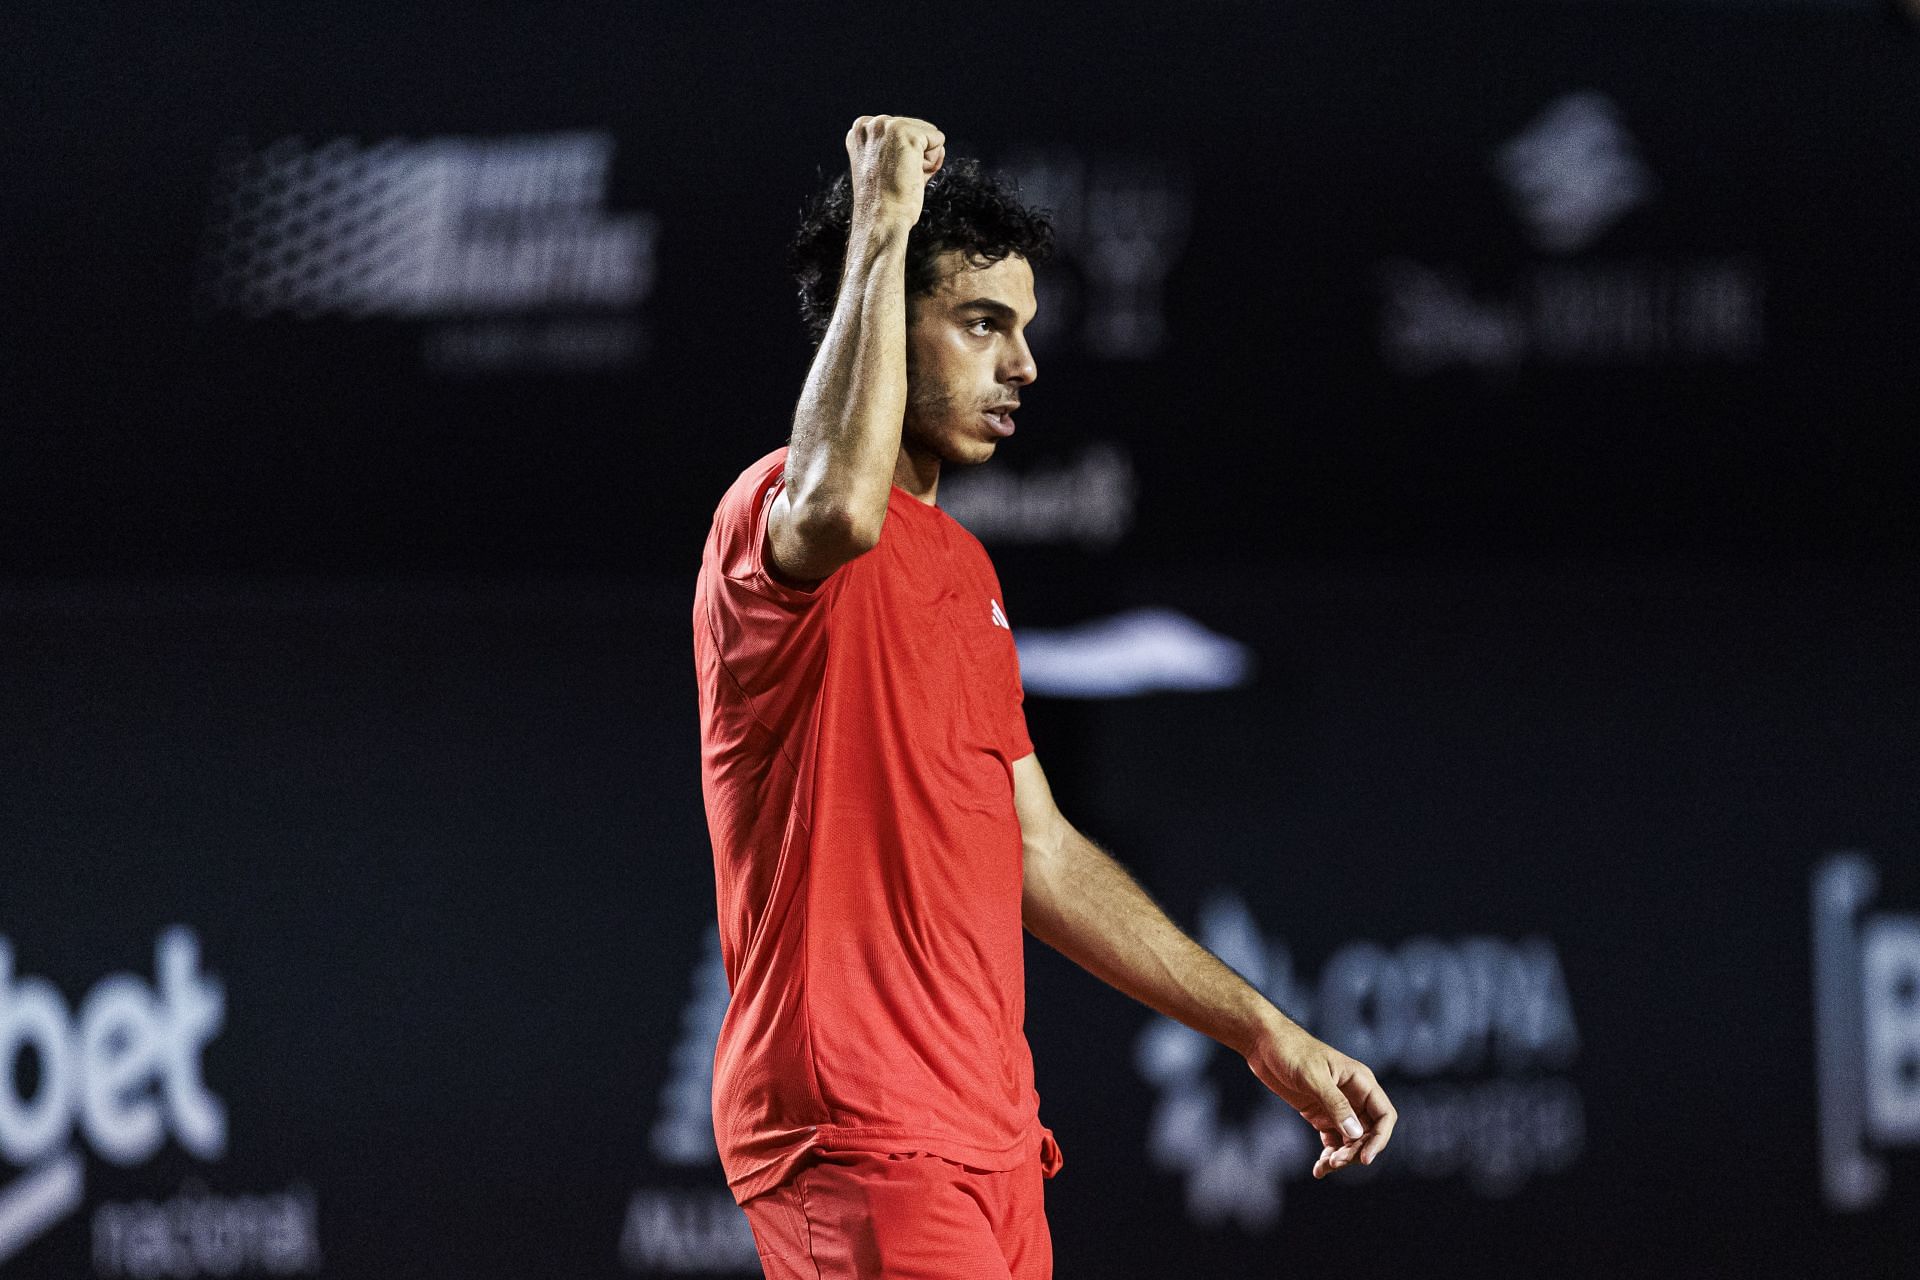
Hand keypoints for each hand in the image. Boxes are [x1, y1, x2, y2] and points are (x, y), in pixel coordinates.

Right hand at [845, 114, 945, 228]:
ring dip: (924, 160)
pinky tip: (912, 174)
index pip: (902, 132)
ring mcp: (886, 126)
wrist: (881, 220)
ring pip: (929, 134)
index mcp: (861, 131)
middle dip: (916, 157)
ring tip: (904, 177)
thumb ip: (905, 151)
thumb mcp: (887, 170)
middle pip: (917, 130)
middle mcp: (871, 124)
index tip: (889, 175)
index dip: (905, 156)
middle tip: (897, 179)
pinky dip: (933, 161)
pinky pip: (938, 139)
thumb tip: (939, 146)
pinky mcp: (903, 131)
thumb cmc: (886, 203)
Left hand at [1243, 1014, 1396, 1178]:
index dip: (1380, 1139)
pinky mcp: (1320, 1114)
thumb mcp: (1313, 1076)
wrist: (1263, 1044)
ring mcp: (1337, 1107)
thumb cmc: (1291, 1051)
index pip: (1384, 1115)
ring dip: (1342, 1157)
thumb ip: (1335, 1104)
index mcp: (1361, 1082)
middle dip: (1355, 1151)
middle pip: (1368, 1133)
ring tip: (1323, 1167)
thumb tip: (1356, 1134)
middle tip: (1335, 1162)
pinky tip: (1318, 1169)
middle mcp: (1353, 1096)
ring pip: (1351, 1141)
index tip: (1364, 1158)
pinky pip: (1333, 1140)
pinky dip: (1329, 1155)